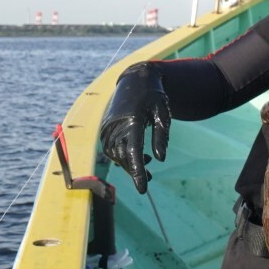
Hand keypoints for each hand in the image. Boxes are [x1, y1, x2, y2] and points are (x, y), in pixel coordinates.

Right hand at [99, 62, 169, 193]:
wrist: (135, 79)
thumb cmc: (154, 96)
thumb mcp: (163, 113)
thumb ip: (162, 136)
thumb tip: (160, 159)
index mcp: (132, 119)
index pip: (133, 151)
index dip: (137, 172)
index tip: (143, 189)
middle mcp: (116, 124)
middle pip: (122, 156)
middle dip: (134, 171)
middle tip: (150, 178)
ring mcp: (108, 126)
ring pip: (115, 154)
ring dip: (128, 164)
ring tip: (148, 166)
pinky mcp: (105, 128)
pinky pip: (111, 148)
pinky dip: (122, 156)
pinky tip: (138, 155)